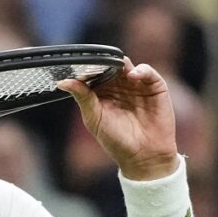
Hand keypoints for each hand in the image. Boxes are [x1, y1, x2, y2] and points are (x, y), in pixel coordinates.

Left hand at [58, 57, 178, 179]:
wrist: (144, 156)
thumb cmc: (116, 140)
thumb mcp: (94, 118)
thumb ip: (82, 97)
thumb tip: (63, 82)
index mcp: (101, 92)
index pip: (93, 73)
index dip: (87, 68)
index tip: (80, 65)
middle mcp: (118, 86)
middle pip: (110, 66)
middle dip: (104, 62)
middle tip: (98, 60)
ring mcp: (137, 85)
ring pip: (127, 66)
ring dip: (121, 64)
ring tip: (114, 67)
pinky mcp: (155, 87)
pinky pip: (147, 72)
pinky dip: (140, 70)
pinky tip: (132, 75)